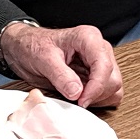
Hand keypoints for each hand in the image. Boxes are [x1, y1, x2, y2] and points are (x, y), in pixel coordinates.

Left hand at [0, 22, 121, 106]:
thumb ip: (60, 75)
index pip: (104, 66)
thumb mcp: (43, 59)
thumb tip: (76, 92)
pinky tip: (81, 97)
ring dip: (98, 98)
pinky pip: (109, 92)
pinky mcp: (98, 74)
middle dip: (96, 94)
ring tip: (77, 97)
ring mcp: (100, 62)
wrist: (25, 47)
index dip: (95, 87)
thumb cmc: (33, 46)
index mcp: (88, 38)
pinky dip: (98, 100)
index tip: (81, 100)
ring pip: (114, 87)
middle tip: (76, 100)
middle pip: (113, 79)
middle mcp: (99, 49)